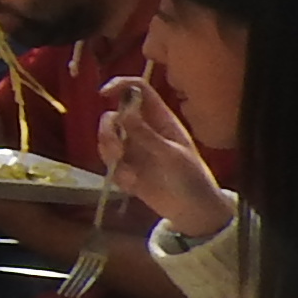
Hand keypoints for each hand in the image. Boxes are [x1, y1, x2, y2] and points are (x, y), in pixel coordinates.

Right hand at [101, 73, 235, 237]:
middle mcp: (144, 130)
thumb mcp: (171, 155)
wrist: (193, 212)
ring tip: (126, 172)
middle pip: (114, 115)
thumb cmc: (191, 179)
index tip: (104, 94)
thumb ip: (146, 134)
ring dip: (109, 153)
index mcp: (160, 119)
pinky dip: (117, 174)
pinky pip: (110, 164)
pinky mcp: (126, 169)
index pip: (138, 89)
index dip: (121, 85)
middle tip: (117, 149)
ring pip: (107, 138)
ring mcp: (134, 150)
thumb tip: (122, 111)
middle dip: (108, 130)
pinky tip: (133, 186)